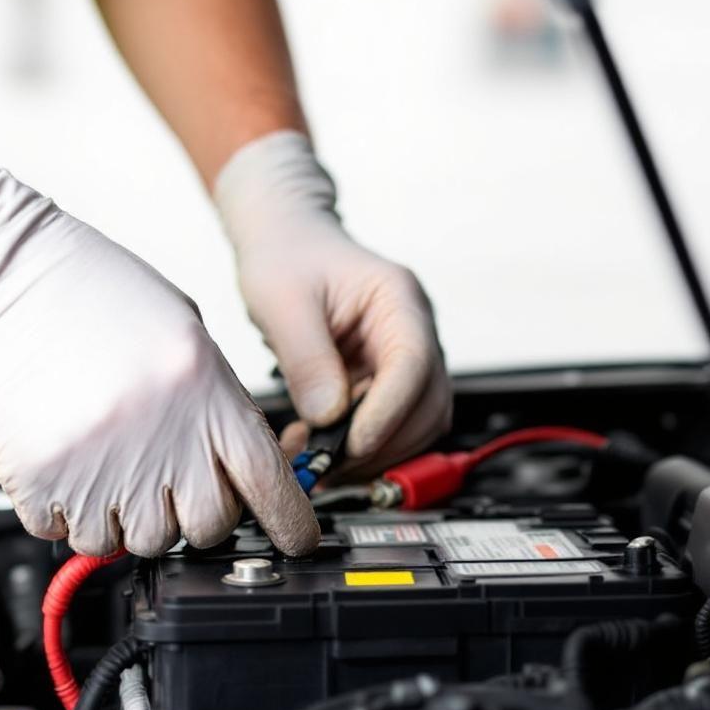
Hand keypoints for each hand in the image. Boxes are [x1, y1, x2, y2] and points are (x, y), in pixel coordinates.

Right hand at [0, 116, 318, 556]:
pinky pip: (68, 534)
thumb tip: (235, 466)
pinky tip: (66, 466)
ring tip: (106, 464)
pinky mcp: (40, 481)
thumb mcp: (183, 332)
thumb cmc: (87, 290)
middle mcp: (159, 435)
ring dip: (126, 518)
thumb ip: (214, 402)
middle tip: (169, 483)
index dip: (291, 522)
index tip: (297, 539)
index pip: (267, 482)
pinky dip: (68, 514)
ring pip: (135, 541)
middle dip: (195, 516)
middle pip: (205, 527)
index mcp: (204, 391)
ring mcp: (98, 465)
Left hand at [215, 131, 450, 476]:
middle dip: (382, 444)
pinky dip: (359, 449)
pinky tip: (318, 450)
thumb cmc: (286, 257)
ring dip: (372, 454)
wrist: (286, 244)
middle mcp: (413, 332)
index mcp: (398, 299)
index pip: (413, 365)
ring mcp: (404, 360)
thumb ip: (306, 358)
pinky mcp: (386, 383)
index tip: (351, 444)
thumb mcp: (282, 301)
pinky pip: (389, 428)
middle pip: (427, 406)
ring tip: (316, 461)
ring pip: (416, 426)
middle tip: (327, 465)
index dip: (387, 412)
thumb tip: (328, 417)